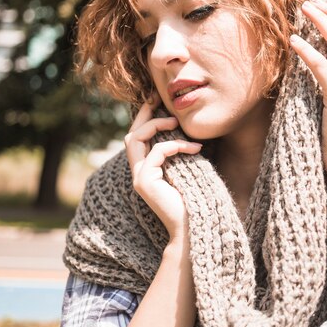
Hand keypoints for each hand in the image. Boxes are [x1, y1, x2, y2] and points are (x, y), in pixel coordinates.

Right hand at [124, 95, 201, 240]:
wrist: (193, 227)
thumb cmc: (195, 201)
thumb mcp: (188, 170)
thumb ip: (182, 154)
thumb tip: (191, 132)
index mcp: (147, 171)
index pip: (139, 139)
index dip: (145, 119)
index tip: (157, 102)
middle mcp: (138, 173)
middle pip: (132, 136)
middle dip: (144, 115)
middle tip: (158, 99)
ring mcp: (138, 178)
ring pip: (135, 139)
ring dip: (156, 125)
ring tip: (176, 121)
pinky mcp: (144, 182)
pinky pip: (157, 152)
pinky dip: (175, 145)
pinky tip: (195, 148)